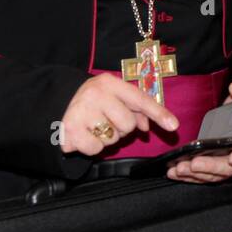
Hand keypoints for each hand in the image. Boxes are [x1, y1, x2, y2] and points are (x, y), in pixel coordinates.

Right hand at [59, 73, 178, 156]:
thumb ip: (135, 108)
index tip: (173, 126)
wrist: (57, 104)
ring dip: (107, 138)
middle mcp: (95, 94)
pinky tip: (84, 135)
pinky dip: (93, 147)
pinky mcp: (70, 130)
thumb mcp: (113, 97)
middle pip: (128, 124)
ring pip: (113, 138)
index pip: (140, 99)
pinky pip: (96, 149)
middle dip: (122, 127)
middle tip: (108, 120)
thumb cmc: (94, 102)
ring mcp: (81, 111)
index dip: (158, 113)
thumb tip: (147, 126)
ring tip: (95, 126)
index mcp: (109, 83)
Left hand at [168, 77, 231, 182]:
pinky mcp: (210, 168)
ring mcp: (223, 164)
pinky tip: (173, 172)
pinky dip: (187, 176)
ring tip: (179, 168)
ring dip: (195, 174)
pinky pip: (200, 176)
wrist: (230, 115)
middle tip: (194, 163)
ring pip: (212, 175)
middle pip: (228, 169)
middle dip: (210, 167)